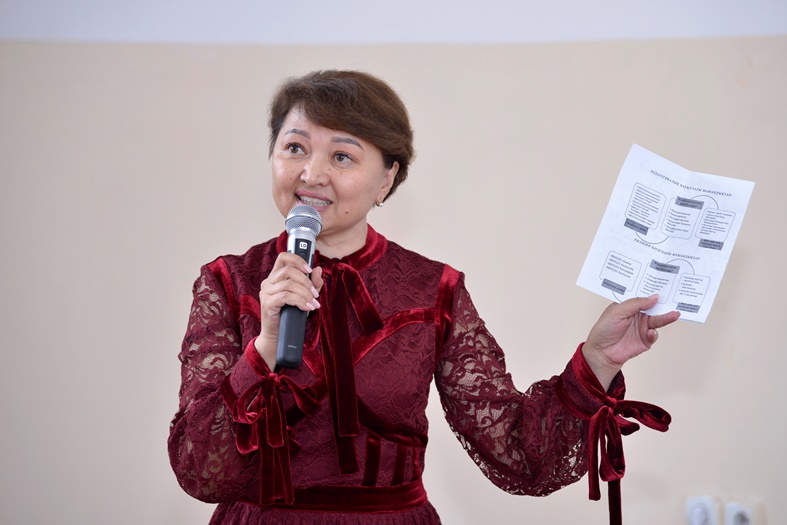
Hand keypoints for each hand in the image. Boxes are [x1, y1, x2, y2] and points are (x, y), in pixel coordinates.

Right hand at [255, 252, 322, 369]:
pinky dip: (300, 301)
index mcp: (276, 276)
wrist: (278, 335)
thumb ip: (313, 283)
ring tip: (313, 304)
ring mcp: (266, 292)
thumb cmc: (291, 314)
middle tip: (315, 294)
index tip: (310, 269)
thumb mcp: (305, 296)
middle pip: (288, 270)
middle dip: (306, 281)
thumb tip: (317, 269)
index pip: (283, 257)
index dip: (297, 259)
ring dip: (305, 294)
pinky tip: (307, 308)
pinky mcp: (267, 303)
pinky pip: (286, 297)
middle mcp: (268, 281)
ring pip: (289, 284)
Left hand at [582, 294, 679, 389]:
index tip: (665, 287)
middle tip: (675, 300)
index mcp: (629, 306)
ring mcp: (642, 327)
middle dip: (664, 304)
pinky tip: (651, 332)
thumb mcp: (617, 312)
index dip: (653, 292)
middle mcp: (638, 315)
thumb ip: (635, 303)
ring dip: (666, 317)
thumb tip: (653, 297)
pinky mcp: (645, 339)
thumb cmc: (604, 330)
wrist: (602, 352)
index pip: (644, 297)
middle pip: (654, 308)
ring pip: (658, 320)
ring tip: (674, 314)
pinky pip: (654, 335)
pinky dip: (654, 333)